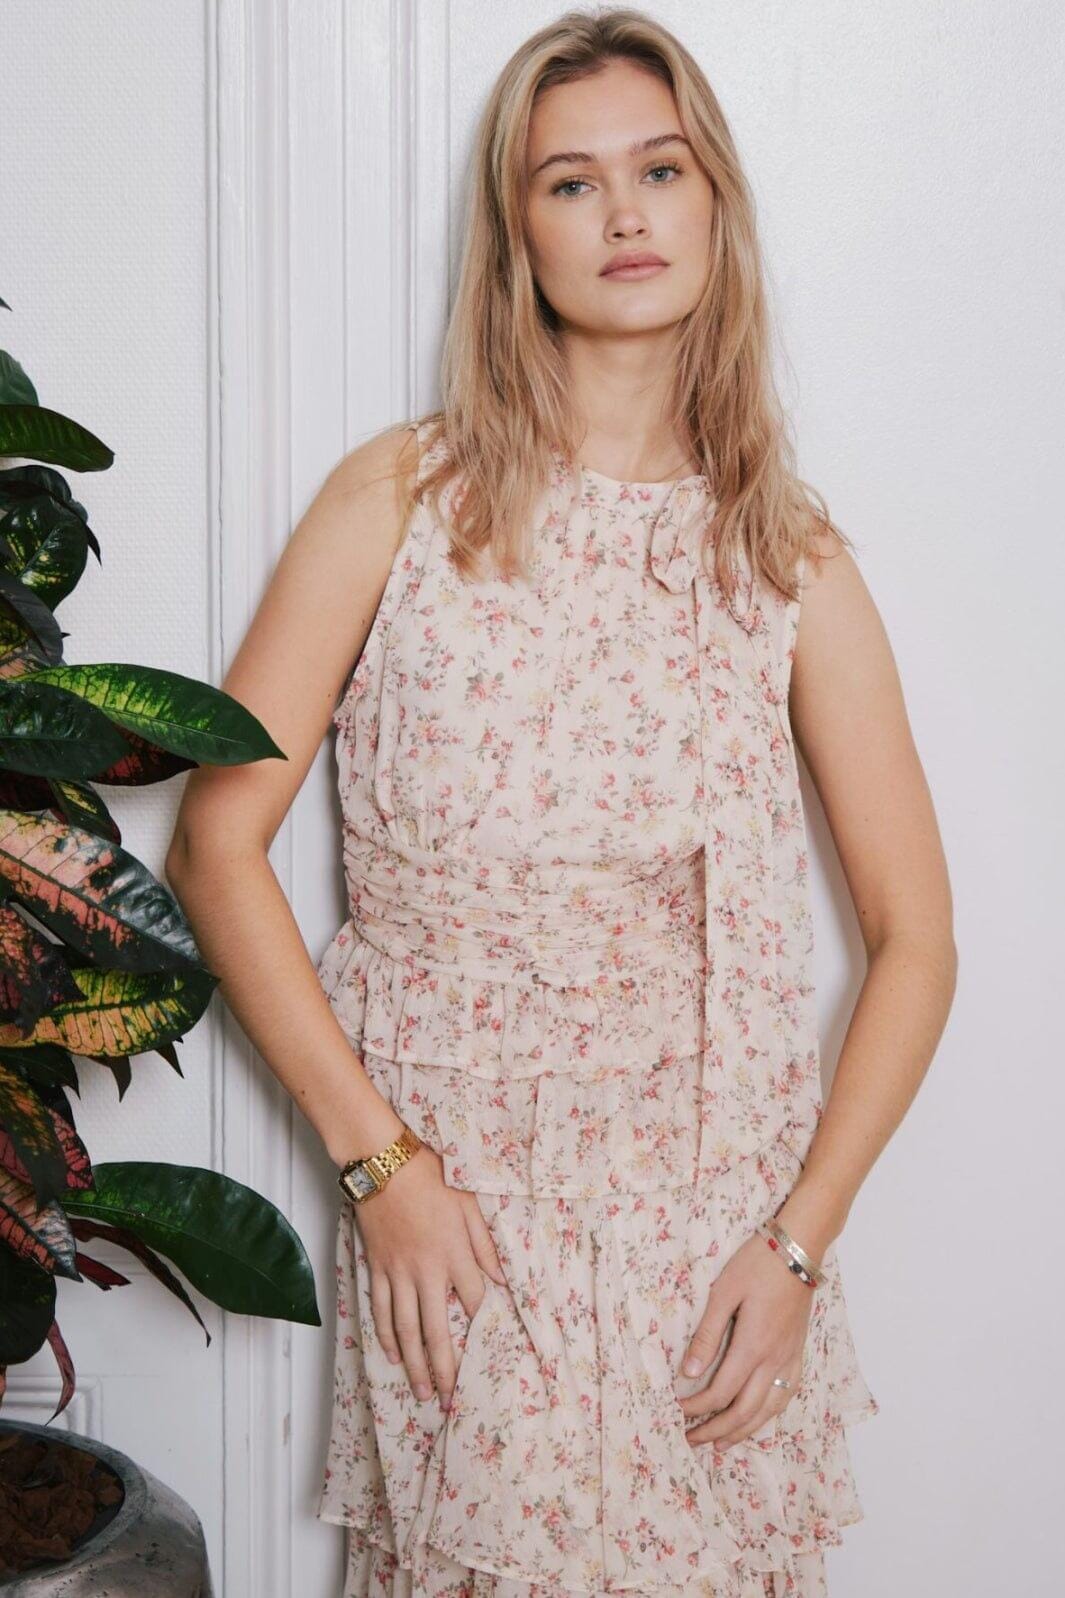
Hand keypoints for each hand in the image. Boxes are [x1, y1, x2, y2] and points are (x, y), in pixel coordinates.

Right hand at [350, 1142, 507, 1411]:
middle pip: (437, 1332)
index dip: (484, 1329)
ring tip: (423, 1391)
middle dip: (445, 1369)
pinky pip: (381, 1310)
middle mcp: (426, 1272)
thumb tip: (503, 1279)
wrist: (384, 1165)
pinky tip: (392, 1355)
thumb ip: (485, 1244)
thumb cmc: (431, 1178)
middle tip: (451, 1401)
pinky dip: (385, 1335)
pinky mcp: (377, 1269)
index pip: (474, 1302)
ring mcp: (398, 1274)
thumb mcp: (469, 1204)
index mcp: (454, 1255)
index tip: (493, 1353)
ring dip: (414, 1364)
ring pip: (405, 1330)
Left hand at [675, 1229, 815, 1449]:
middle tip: (692, 1441)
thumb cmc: (757, 1264)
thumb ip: (707, 1334)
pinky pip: (786, 1394)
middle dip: (717, 1430)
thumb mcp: (723, 1292)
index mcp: (753, 1346)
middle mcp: (774, 1360)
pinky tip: (758, 1418)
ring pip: (768, 1409)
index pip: (722, 1392)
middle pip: (745, 1411)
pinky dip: (769, 1414)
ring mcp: (790, 1358)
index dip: (698, 1409)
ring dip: (743, 1431)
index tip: (677, 1413)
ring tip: (721, 1444)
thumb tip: (689, 1372)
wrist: (798, 1249)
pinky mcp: (798, 1352)